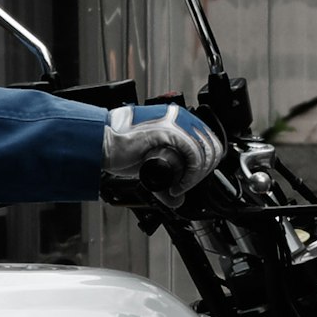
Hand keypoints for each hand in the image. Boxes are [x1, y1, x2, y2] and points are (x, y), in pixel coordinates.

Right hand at [101, 101, 224, 207]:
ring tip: (177, 188)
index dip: (206, 167)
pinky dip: (189, 176)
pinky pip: (194, 155)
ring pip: (205, 152)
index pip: (210, 143)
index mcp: (180, 119)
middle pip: (211, 148)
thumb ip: (167, 180)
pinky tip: (176, 185)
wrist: (105, 145)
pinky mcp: (170, 132)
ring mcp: (177, 122)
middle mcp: (182, 117)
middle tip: (183, 186)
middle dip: (202, 173)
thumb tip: (178, 199)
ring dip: (195, 177)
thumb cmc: (122, 150)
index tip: (190, 181)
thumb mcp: (153, 164)